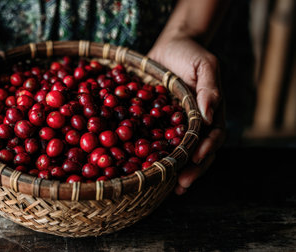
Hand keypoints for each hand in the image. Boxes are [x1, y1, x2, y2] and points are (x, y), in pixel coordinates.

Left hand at [148, 33, 225, 194]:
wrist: (168, 45)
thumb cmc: (189, 53)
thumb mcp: (205, 65)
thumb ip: (210, 89)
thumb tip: (209, 117)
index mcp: (208, 113)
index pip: (212, 137)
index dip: (205, 150)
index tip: (195, 159)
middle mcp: (193, 124)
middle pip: (197, 152)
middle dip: (191, 170)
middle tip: (181, 185)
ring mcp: (174, 126)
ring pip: (176, 152)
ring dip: (173, 170)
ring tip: (167, 187)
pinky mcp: (156, 123)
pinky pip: (154, 141)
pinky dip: (151, 156)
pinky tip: (143, 168)